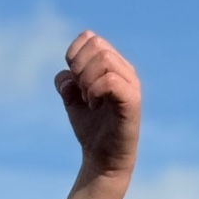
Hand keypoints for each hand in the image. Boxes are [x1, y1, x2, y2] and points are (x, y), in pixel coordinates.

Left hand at [55, 31, 139, 182]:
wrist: (102, 160)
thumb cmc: (90, 129)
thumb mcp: (72, 101)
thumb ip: (67, 83)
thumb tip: (67, 76)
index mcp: (110, 64)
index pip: (89, 38)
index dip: (74, 55)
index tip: (73, 81)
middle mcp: (123, 69)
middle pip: (96, 45)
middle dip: (79, 69)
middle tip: (81, 92)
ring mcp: (130, 83)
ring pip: (104, 59)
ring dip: (87, 81)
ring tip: (89, 101)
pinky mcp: (132, 100)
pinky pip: (111, 80)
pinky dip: (94, 91)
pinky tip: (94, 105)